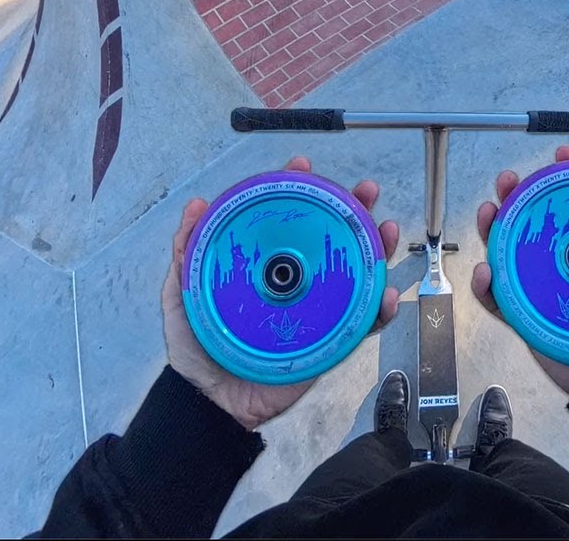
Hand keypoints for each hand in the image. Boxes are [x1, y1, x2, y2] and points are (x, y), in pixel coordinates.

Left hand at [161, 156, 400, 429]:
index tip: (303, 165)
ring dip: (378, 249)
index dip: (301, 190)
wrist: (209, 403)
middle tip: (366, 190)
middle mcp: (297, 283)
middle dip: (355, 210)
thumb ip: (186, 252)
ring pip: (358, 274)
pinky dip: (380, 308)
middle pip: (334, 240)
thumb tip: (196, 205)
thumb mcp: (181, 294)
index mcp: (266, 267)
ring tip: (386, 228)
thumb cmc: (197, 349)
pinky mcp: (331, 343)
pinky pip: (363, 324)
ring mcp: (317, 311)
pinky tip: (387, 292)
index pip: (289, 221)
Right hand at [470, 145, 568, 399]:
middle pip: (532, 222)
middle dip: (515, 194)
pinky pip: (499, 301)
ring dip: (492, 228)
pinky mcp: (527, 321)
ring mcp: (542, 291)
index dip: (564, 177)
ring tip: (489, 212)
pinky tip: (485, 272)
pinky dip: (486, 286)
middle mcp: (565, 265)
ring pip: (507, 252)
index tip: (561, 155)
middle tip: (509, 179)